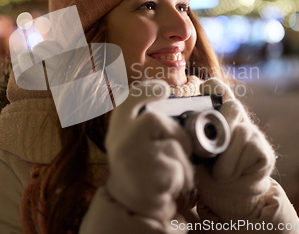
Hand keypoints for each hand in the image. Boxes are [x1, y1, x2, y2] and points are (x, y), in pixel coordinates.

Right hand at [105, 80, 194, 221]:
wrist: (133, 209)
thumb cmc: (140, 173)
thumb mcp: (135, 146)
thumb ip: (145, 127)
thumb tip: (165, 98)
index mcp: (117, 133)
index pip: (126, 102)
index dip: (143, 90)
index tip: (163, 88)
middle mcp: (120, 143)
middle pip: (155, 119)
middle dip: (173, 133)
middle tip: (173, 151)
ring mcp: (134, 161)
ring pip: (173, 146)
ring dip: (180, 162)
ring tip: (166, 175)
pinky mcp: (152, 179)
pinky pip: (179, 169)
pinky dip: (181, 179)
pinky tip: (167, 187)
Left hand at [196, 78, 275, 221]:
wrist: (229, 199)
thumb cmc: (207, 172)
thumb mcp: (194, 151)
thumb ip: (191, 135)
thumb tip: (176, 126)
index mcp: (217, 115)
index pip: (218, 89)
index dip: (212, 87)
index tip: (203, 89)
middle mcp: (237, 119)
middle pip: (232, 106)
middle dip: (218, 126)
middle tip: (207, 150)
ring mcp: (253, 133)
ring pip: (240, 131)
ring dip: (224, 156)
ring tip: (217, 171)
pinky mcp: (264, 151)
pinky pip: (248, 148)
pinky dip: (233, 166)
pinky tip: (230, 175)